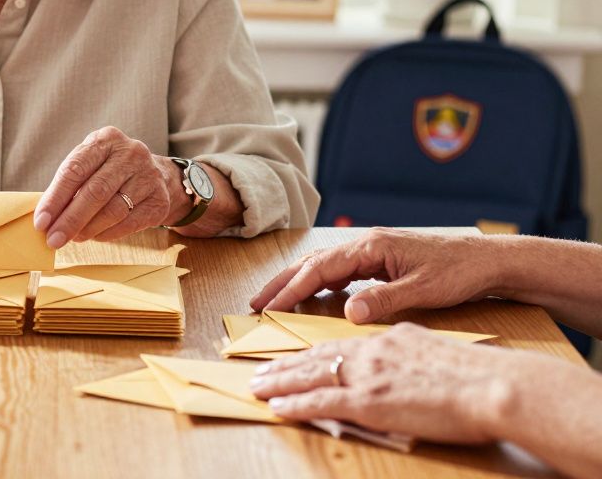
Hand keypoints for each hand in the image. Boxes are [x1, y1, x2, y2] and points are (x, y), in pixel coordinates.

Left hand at [35, 127, 182, 248]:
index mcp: (105, 139)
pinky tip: (95, 235)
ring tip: (74, 237)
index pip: (75, 170)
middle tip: (53, 239)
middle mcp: (130, 153)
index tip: (41, 222)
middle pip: (95, 192)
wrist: (156, 176)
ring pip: (113, 210)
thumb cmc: (110, 171)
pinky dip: (107, 233)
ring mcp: (149, 175)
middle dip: (70, 220)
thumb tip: (46, 218)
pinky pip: (129, 223)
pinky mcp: (160, 200)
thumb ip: (69, 185)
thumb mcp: (90, 165)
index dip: (55, 199)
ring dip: (88, 229)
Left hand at [249, 323, 517, 443]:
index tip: (294, 358)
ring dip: (279, 382)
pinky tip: (276, 408)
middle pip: (317, 357)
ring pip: (311, 376)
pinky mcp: (368, 401)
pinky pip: (320, 402)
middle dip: (285, 365)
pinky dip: (294, 405)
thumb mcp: (436, 351)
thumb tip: (403, 355)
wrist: (492, 385)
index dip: (313, 353)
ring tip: (256, 387)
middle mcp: (372, 352)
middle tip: (260, 371)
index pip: (341, 346)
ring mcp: (368, 376)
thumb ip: (410, 352)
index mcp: (390, 340)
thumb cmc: (478, 375)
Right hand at [250, 228, 504, 322]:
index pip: (320, 269)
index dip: (292, 288)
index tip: (269, 306)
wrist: (488, 259)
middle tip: (255, 303)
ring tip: (274, 301)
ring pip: (323, 266)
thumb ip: (385, 300)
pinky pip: (339, 271)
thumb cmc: (460, 272)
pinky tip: (314, 296)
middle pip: (312, 263)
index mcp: (372, 247)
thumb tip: (349, 313)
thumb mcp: (424, 290)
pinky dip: (318, 283)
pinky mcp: (379, 260)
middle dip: (282, 282)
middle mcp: (366, 244)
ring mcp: (372, 251)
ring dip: (297, 282)